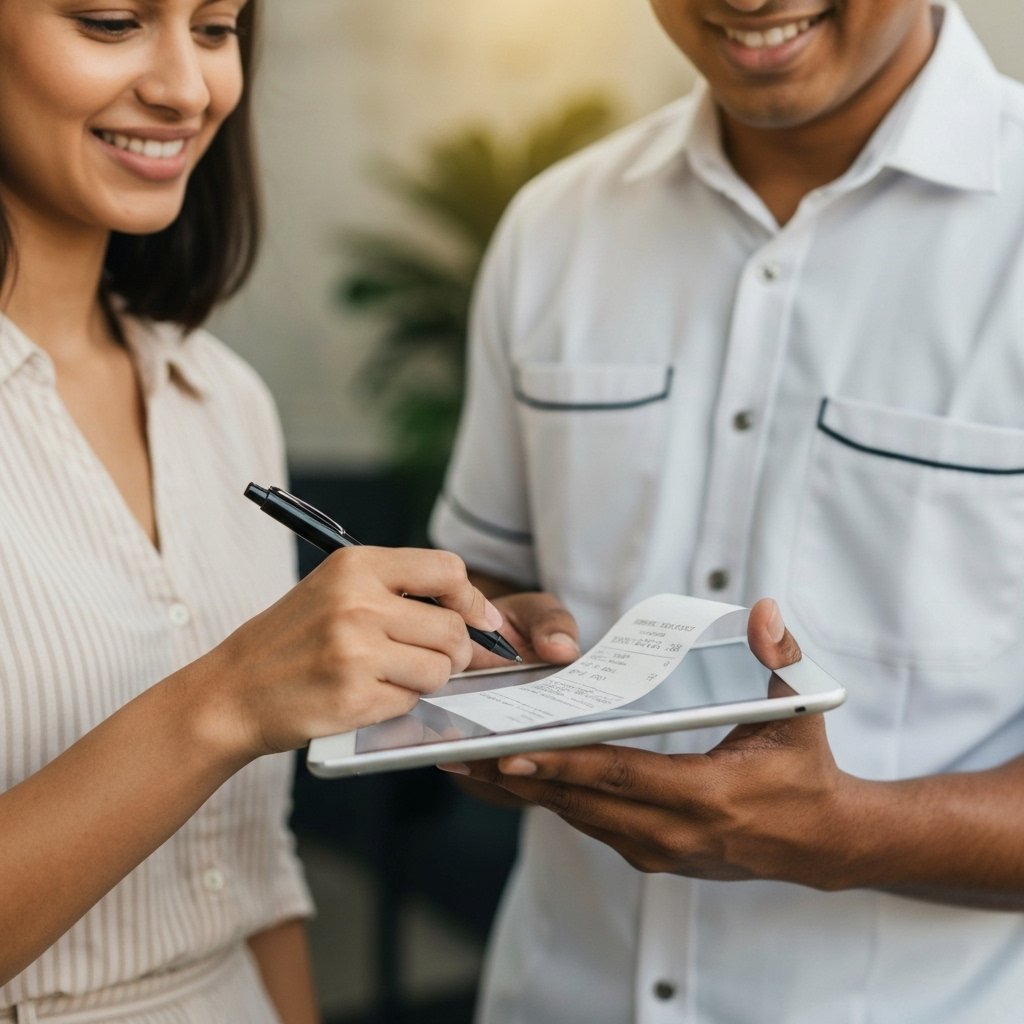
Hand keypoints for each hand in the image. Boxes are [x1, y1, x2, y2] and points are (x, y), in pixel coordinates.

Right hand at [199, 547, 503, 759]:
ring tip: (392, 675)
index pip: (448, 571)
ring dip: (428, 679)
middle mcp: (357, 603)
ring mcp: (355, 652)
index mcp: (355, 566)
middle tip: (432, 658)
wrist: (233, 691)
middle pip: (453, 628)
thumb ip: (402, 590)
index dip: (472, 600)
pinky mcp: (354, 697)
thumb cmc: (292, 638)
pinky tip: (368, 694)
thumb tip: (479, 614)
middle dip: (455, 651)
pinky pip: (412, 701)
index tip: (479, 620)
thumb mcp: (337, 588)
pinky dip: (400, 702)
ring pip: (440, 669)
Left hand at [452, 599, 859, 889]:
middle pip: (580, 800)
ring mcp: (658, 851)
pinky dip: (549, 800)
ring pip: (576, 816)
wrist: (820, 845)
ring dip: (522, 792)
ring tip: (470, 761)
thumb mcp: (801, 711)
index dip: (561, 764)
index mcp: (706, 794)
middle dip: (516, 777)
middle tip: (460, 751)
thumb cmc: (804, 770)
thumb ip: (781, 658)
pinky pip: (588, 823)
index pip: (619, 774)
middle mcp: (673, 832)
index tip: (509, 752)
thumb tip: (764, 610)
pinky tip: (512, 778)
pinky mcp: (650, 855)